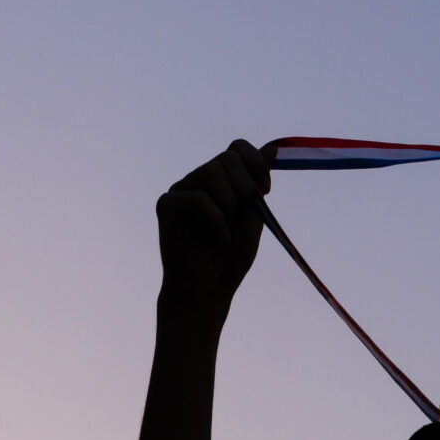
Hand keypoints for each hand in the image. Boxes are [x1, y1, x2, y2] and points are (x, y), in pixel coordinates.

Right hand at [156, 139, 271, 319]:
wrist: (208, 291)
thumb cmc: (230, 259)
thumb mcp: (253, 216)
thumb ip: (258, 183)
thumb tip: (273, 148)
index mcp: (220, 180)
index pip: (237, 147)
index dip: (255, 163)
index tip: (264, 191)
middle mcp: (198, 180)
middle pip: (227, 158)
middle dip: (245, 186)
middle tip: (244, 215)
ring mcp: (180, 190)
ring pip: (211, 171)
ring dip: (230, 202)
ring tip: (228, 227)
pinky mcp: (166, 205)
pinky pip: (196, 197)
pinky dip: (216, 219)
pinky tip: (219, 239)